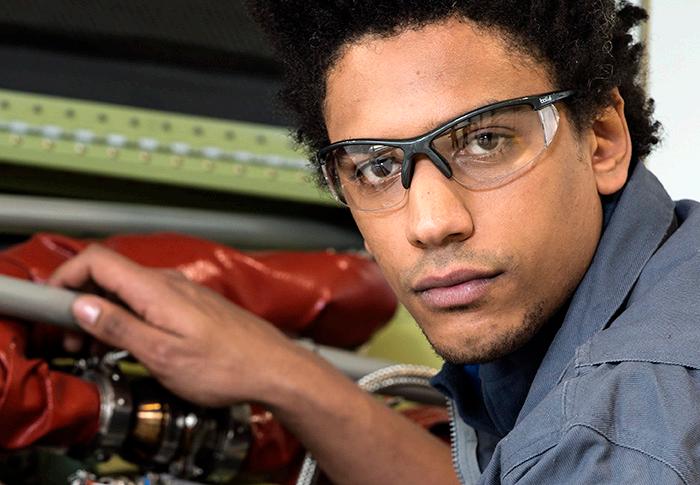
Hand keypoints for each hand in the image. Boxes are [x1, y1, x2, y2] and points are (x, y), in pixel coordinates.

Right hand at [49, 244, 298, 406]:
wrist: (272, 367)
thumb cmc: (226, 366)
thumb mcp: (162, 355)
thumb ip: (119, 327)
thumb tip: (83, 305)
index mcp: (156, 290)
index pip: (97, 260)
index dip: (67, 276)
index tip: (52, 302)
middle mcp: (169, 282)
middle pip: (110, 275)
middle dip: (82, 303)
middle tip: (74, 341)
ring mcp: (183, 291)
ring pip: (129, 290)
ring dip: (105, 314)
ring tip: (97, 348)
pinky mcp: (192, 304)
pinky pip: (149, 301)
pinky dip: (130, 317)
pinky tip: (131, 342)